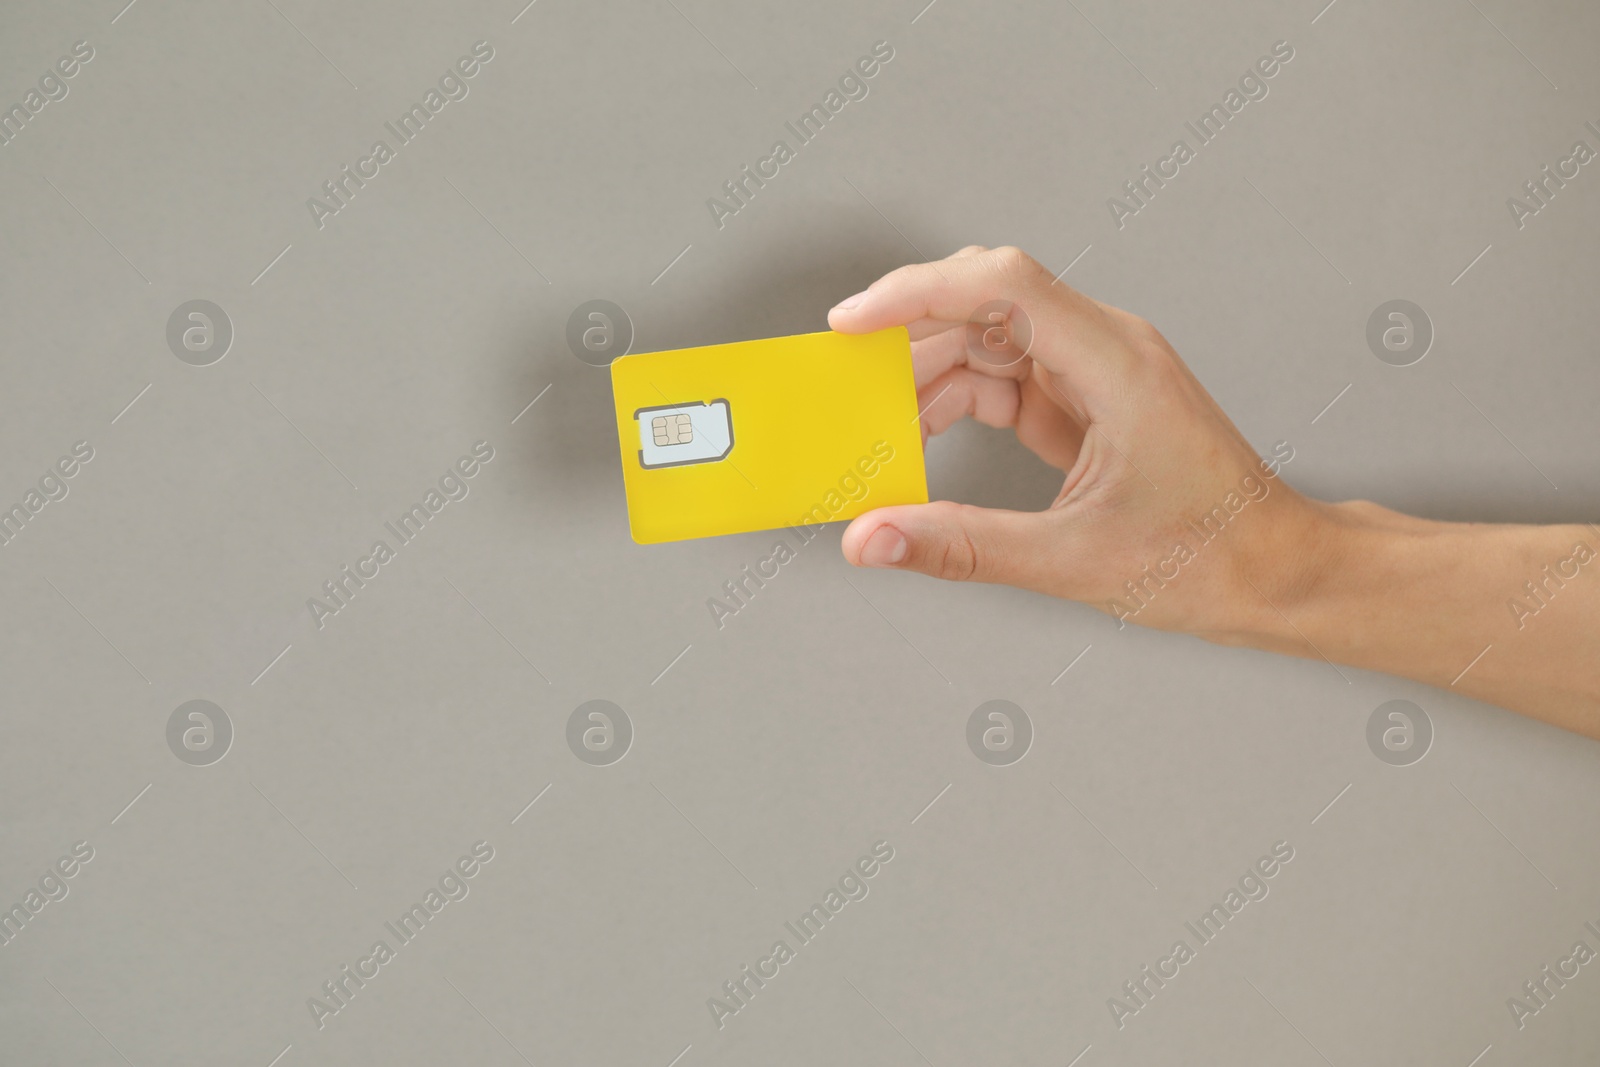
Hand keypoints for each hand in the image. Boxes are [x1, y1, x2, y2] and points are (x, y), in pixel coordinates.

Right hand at [827, 245, 1320, 642]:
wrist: (1278, 574)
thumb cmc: (1212, 556)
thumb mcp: (1074, 559)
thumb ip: (962, 545)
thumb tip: (874, 538)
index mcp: (1115, 363)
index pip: (1001, 285)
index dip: (916, 291)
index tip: (850, 321)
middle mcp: (1105, 349)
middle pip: (984, 306)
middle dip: (907, 343)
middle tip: (847, 390)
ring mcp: (1096, 372)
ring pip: (988, 343)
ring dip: (927, 381)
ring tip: (879, 433)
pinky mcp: (1087, 401)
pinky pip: (1005, 381)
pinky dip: (956, 406)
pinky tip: (922, 442)